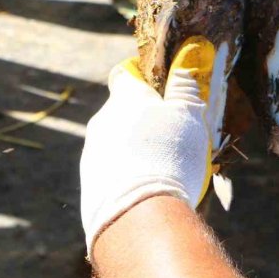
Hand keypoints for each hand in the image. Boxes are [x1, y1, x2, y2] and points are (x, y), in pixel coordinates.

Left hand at [81, 37, 228, 260]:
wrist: (138, 213)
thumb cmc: (169, 154)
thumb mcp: (188, 115)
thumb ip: (186, 88)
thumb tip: (186, 64)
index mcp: (125, 97)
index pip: (126, 72)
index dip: (144, 76)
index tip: (165, 89)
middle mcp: (102, 120)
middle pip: (124, 110)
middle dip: (147, 118)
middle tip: (176, 134)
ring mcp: (92, 152)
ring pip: (119, 141)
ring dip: (138, 147)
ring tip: (168, 166)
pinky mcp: (90, 183)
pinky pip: (114, 169)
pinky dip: (130, 172)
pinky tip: (151, 188)